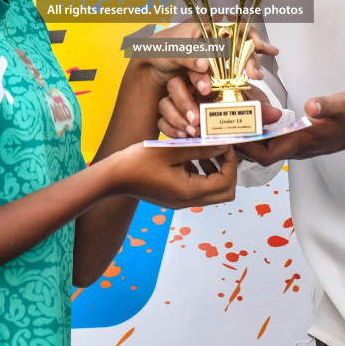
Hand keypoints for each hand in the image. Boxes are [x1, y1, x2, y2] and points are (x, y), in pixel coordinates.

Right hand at [108, 143, 238, 208]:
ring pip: (213, 191)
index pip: (226, 183)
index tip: (224, 144)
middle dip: (228, 169)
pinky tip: (189, 156)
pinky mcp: (175, 197)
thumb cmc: (137, 162)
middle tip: (220, 149)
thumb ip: (199, 148)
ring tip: (206, 151)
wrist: (114, 177)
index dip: (230, 163)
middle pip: (225, 192)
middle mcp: (188, 201)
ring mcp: (181, 201)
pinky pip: (198, 188)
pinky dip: (202, 173)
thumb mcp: (171, 149)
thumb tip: (222, 145)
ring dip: (215, 171)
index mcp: (189, 191)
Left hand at [130, 21, 278, 88]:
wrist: (152, 65)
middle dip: (251, 57)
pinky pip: (233, 67)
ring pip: (240, 55)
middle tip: (256, 73)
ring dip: (251, 64)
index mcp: (207, 24)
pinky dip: (245, 69)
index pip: (234, 26)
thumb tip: (204, 65)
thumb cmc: (160, 48)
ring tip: (258, 76)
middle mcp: (215, 35)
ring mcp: (216, 51)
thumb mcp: (171, 50)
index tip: (257, 47)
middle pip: (240, 42)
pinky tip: (258, 73)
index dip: (249, 35)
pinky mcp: (215, 66)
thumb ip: (188, 56)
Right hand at [159, 77, 280, 138]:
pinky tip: (182, 137)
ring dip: (176, 117)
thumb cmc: (240, 113)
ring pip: (166, 103)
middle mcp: (191, 89)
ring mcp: (178, 104)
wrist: (237, 129)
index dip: (199, 76)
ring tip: (191, 131)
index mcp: (208, 79)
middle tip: (196, 119)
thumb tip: (274, 114)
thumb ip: (261, 109)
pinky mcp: (172, 120)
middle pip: (176, 84)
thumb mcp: (252, 108)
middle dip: (184, 101)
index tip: (206, 89)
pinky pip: (162, 121)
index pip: (197, 69)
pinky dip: (170, 129)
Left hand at [235, 89, 344, 166]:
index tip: (227, 135)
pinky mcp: (306, 137)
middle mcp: (300, 146)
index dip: (245, 148)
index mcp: (305, 140)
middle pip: (262, 154)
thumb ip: (327, 105)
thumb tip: (311, 107)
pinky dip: (262, 134)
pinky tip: (256, 120)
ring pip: (269, 148)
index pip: (267, 154)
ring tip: (232, 123)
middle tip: (221, 127)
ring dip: (250, 139)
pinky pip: (278, 141)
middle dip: (240, 145)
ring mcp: (303, 144)